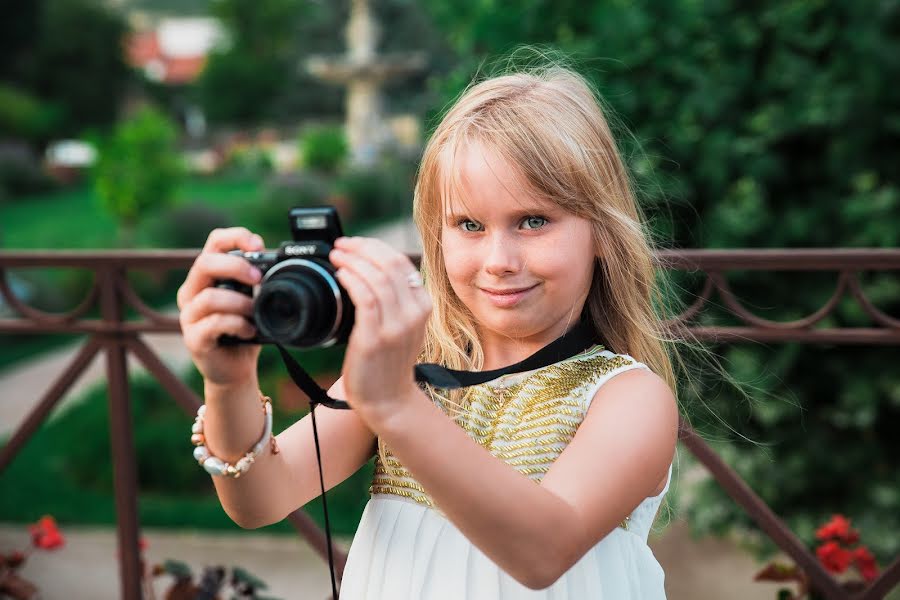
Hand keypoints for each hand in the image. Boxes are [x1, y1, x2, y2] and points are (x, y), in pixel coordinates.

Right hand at [177, 227, 264, 386]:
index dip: (236, 237)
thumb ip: (257, 282)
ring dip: (240, 302)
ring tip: (255, 311)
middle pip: (205, 263)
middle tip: (259, 279)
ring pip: (209, 297)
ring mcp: (189, 316)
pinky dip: (237, 324)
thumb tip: (277, 263)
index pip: (214, 242)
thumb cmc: (244, 331)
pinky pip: (214, 324)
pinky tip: (249, 330)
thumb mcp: (254, 300)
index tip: (258, 245)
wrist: (236, 369)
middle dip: (236, 266)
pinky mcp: (194, 339)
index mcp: (207, 277)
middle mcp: (192, 292)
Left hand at [329, 236, 432, 426]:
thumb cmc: (388, 362)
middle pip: (390, 265)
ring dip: (353, 261)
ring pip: (377, 279)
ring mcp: (396, 327)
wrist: (388, 400)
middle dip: (362, 248)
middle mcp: (413, 314)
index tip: (355, 243)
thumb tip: (370, 267)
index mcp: (422, 306)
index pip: (401, 263)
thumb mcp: (403, 326)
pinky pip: (365, 299)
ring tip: (337, 256)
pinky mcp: (375, 339)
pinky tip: (340, 275)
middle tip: (341, 244)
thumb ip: (395, 299)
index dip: (375, 247)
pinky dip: (351, 281)